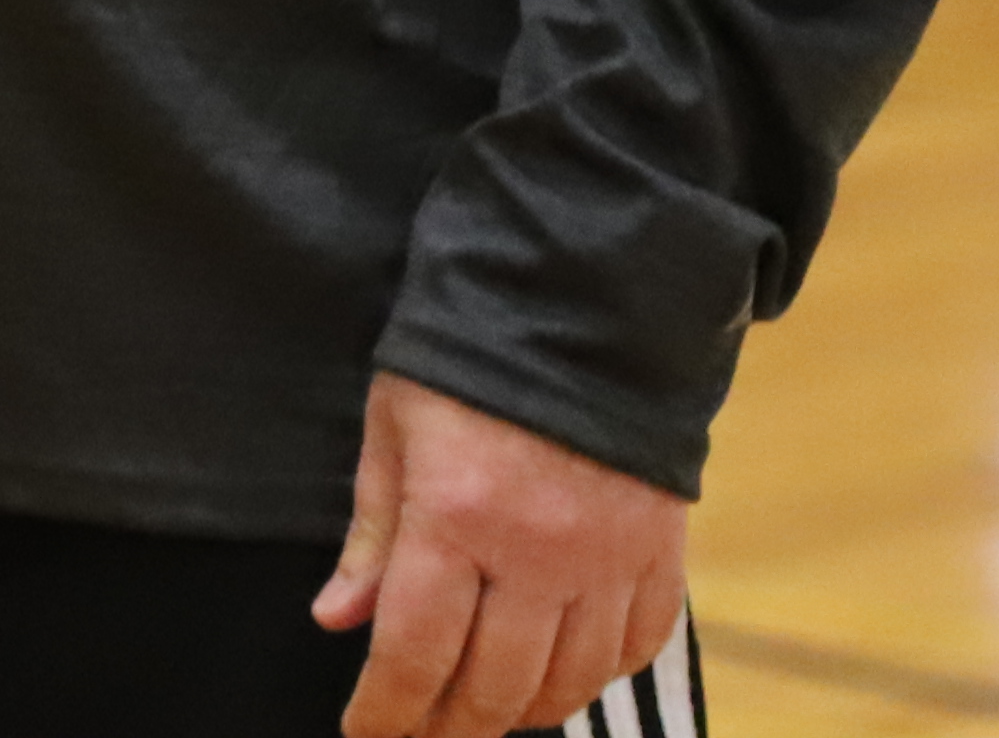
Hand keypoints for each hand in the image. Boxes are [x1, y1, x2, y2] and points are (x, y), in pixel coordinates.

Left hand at [315, 371, 687, 737]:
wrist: (582, 303)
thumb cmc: (466, 361)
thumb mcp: (394, 429)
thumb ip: (372, 534)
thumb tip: (338, 620)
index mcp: (456, 515)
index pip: (415, 652)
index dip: (387, 710)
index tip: (368, 734)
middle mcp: (538, 551)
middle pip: (494, 686)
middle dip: (449, 726)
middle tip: (421, 735)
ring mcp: (608, 557)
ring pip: (568, 682)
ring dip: (521, 712)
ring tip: (484, 711)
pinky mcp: (660, 551)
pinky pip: (634, 647)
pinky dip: (596, 675)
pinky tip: (562, 674)